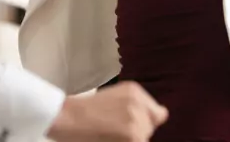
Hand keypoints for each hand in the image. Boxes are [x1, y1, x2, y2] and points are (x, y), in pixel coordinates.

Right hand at [47, 81, 167, 141]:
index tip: (129, 128)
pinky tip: (109, 139)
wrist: (66, 117)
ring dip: (130, 140)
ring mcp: (137, 121)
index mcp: (135, 91)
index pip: (158, 115)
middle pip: (149, 130)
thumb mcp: (115, 97)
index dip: (145, 124)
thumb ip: (137, 106)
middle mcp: (139, 103)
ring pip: (144, 139)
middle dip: (135, 134)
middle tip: (111, 132)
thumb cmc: (84, 112)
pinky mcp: (134, 137)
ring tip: (108, 136)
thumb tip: (163, 115)